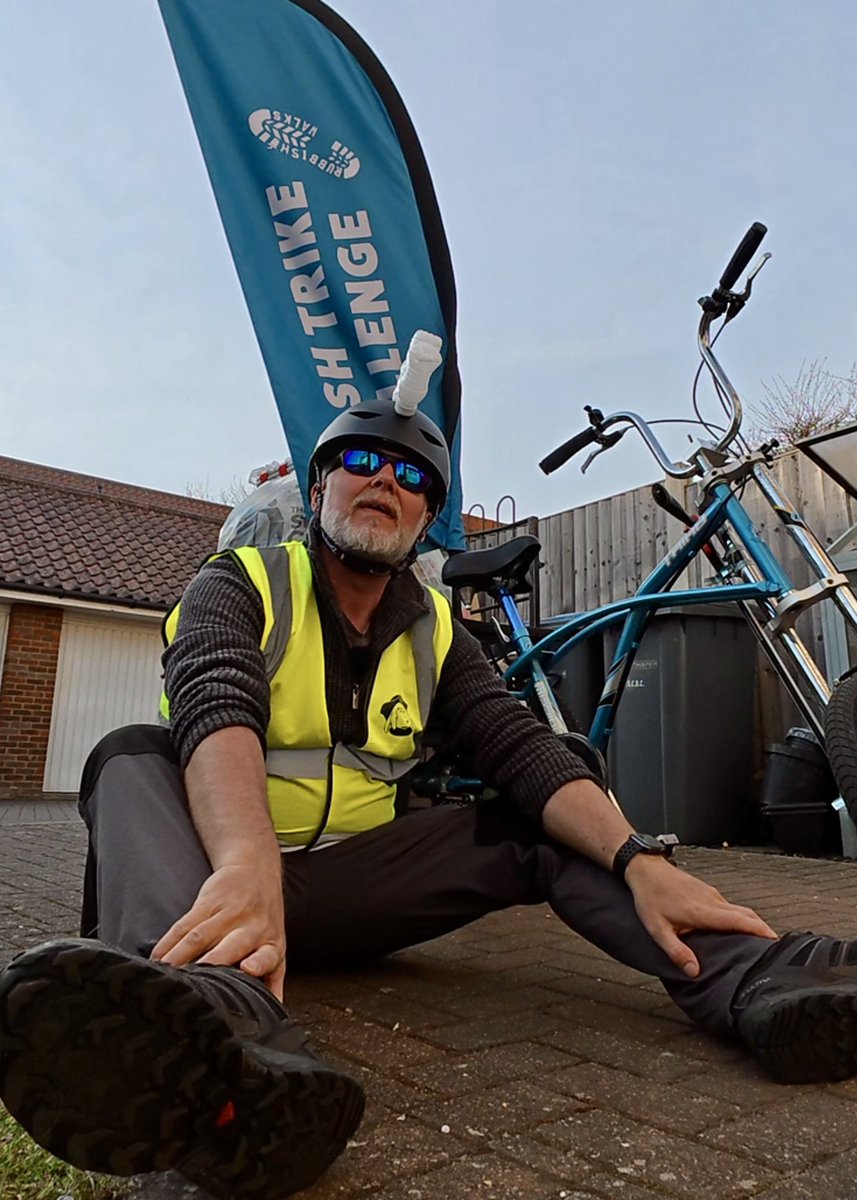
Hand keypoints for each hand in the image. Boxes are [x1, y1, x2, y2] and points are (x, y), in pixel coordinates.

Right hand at [151, 863, 285, 999]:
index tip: (247, 969)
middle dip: (211, 964)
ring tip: (164, 978)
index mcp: (270, 944)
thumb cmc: (265, 919)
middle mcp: (251, 928)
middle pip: (229, 947)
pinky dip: (168, 944)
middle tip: (192, 986)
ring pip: (198, 938)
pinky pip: (184, 925)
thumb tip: (272, 1016)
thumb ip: (272, 981)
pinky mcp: (208, 902)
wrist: (255, 869)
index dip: (258, 964)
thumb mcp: (276, 946)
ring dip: (178, 959)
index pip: (267, 956)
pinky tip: (157, 959)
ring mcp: (229, 913)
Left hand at [626, 856, 777, 977]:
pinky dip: (739, 917)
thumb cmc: (650, 897)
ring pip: (739, 909)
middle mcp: (712, 900)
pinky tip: (735, 927)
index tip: (775, 942)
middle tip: (773, 947)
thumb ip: (676, 951)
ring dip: (751, 923)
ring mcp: (711, 893)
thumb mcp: (658, 929)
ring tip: (758, 941)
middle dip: (763, 930)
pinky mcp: (707, 890)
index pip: (740, 921)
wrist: (645, 869)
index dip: (760, 931)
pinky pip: (729, 905)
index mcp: (704, 911)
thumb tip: (694, 971)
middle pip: (747, 914)